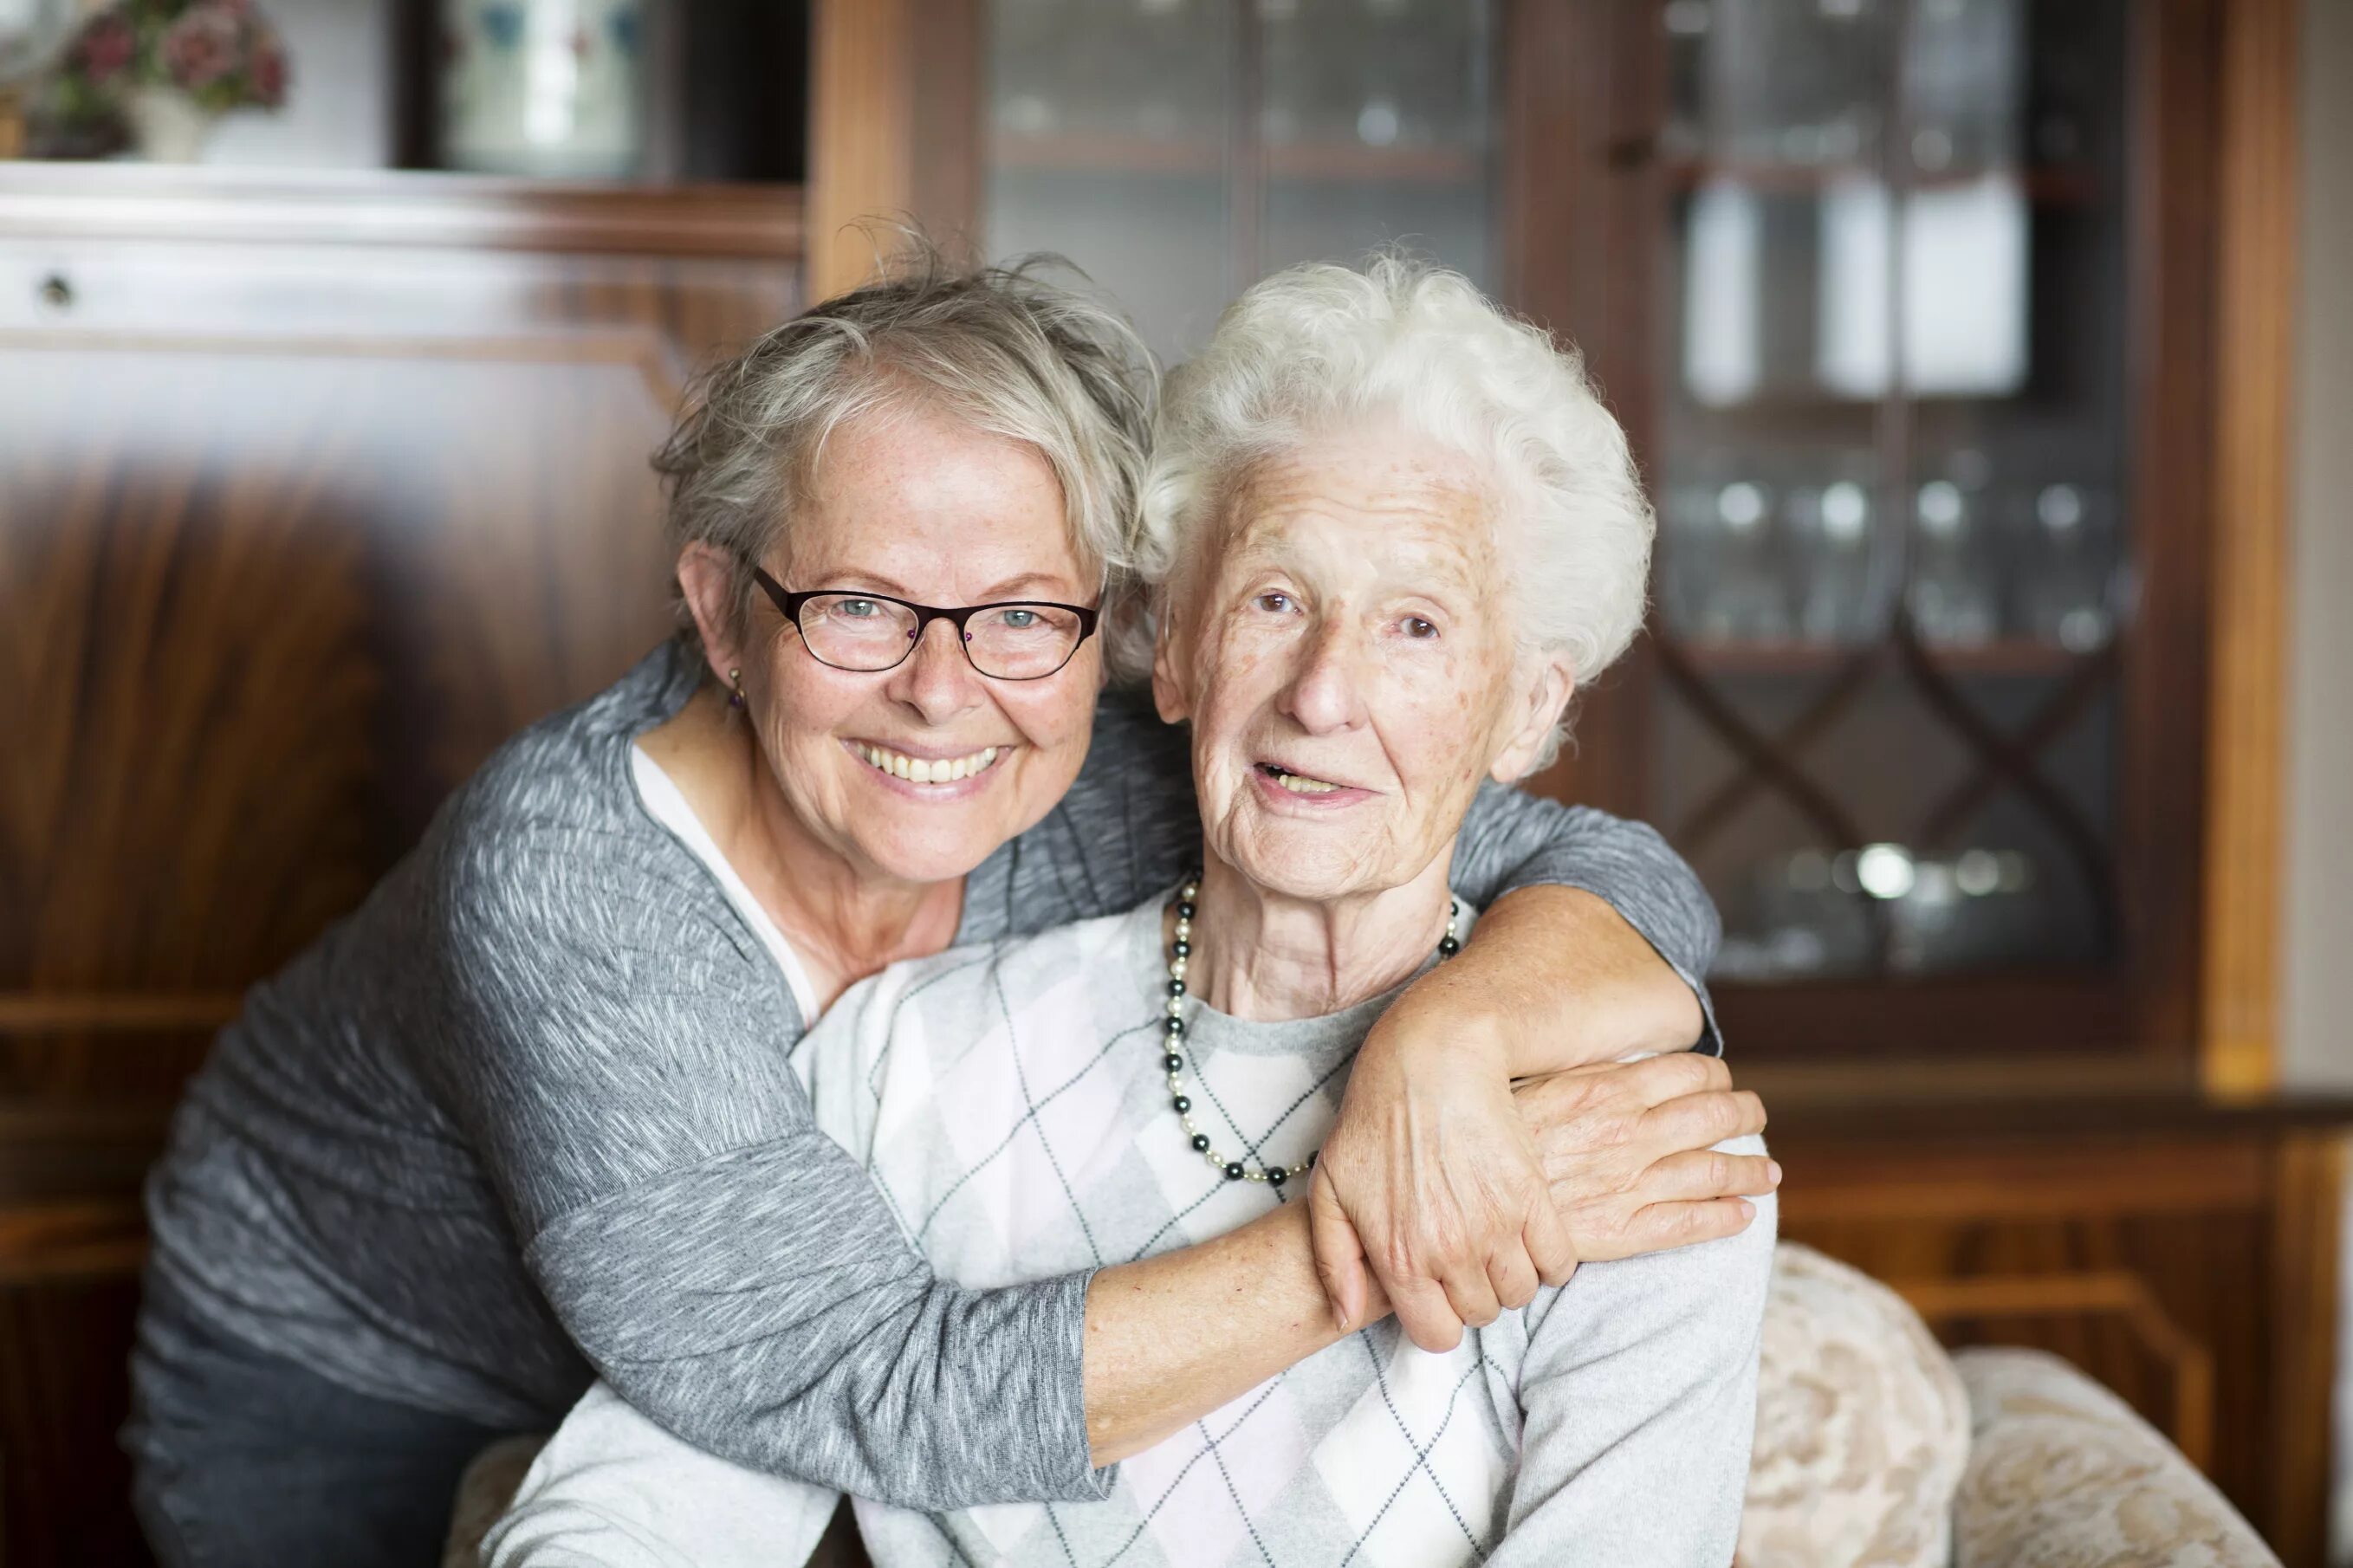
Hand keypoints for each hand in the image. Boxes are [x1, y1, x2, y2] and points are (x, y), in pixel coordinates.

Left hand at [1309, 1022, 1575, 1352]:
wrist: (1431, 1060)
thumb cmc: (1373, 1119)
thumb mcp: (1330, 1188)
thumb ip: (1333, 1261)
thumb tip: (1345, 1315)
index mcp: (1399, 1257)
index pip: (1437, 1336)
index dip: (1439, 1319)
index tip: (1438, 1293)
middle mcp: (1449, 1251)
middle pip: (1482, 1314)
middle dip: (1473, 1293)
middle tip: (1464, 1257)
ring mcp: (1496, 1227)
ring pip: (1521, 1293)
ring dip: (1510, 1276)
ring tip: (1494, 1243)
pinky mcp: (1533, 1198)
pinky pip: (1558, 1262)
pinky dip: (1548, 1258)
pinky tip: (1528, 1233)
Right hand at [1516, 1054, 1775, 1263]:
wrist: (1465, 1195)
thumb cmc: (1490, 1133)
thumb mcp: (1533, 1084)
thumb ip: (1583, 1076)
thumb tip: (1619, 1064)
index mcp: (1608, 1089)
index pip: (1688, 1073)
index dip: (1715, 1076)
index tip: (1723, 1080)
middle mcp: (1630, 1133)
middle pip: (1713, 1116)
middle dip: (1744, 1114)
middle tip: (1756, 1115)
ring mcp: (1630, 1182)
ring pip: (1714, 1171)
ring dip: (1750, 1170)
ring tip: (1769, 1173)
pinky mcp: (1622, 1229)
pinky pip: (1690, 1223)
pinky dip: (1724, 1217)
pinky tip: (1741, 1215)